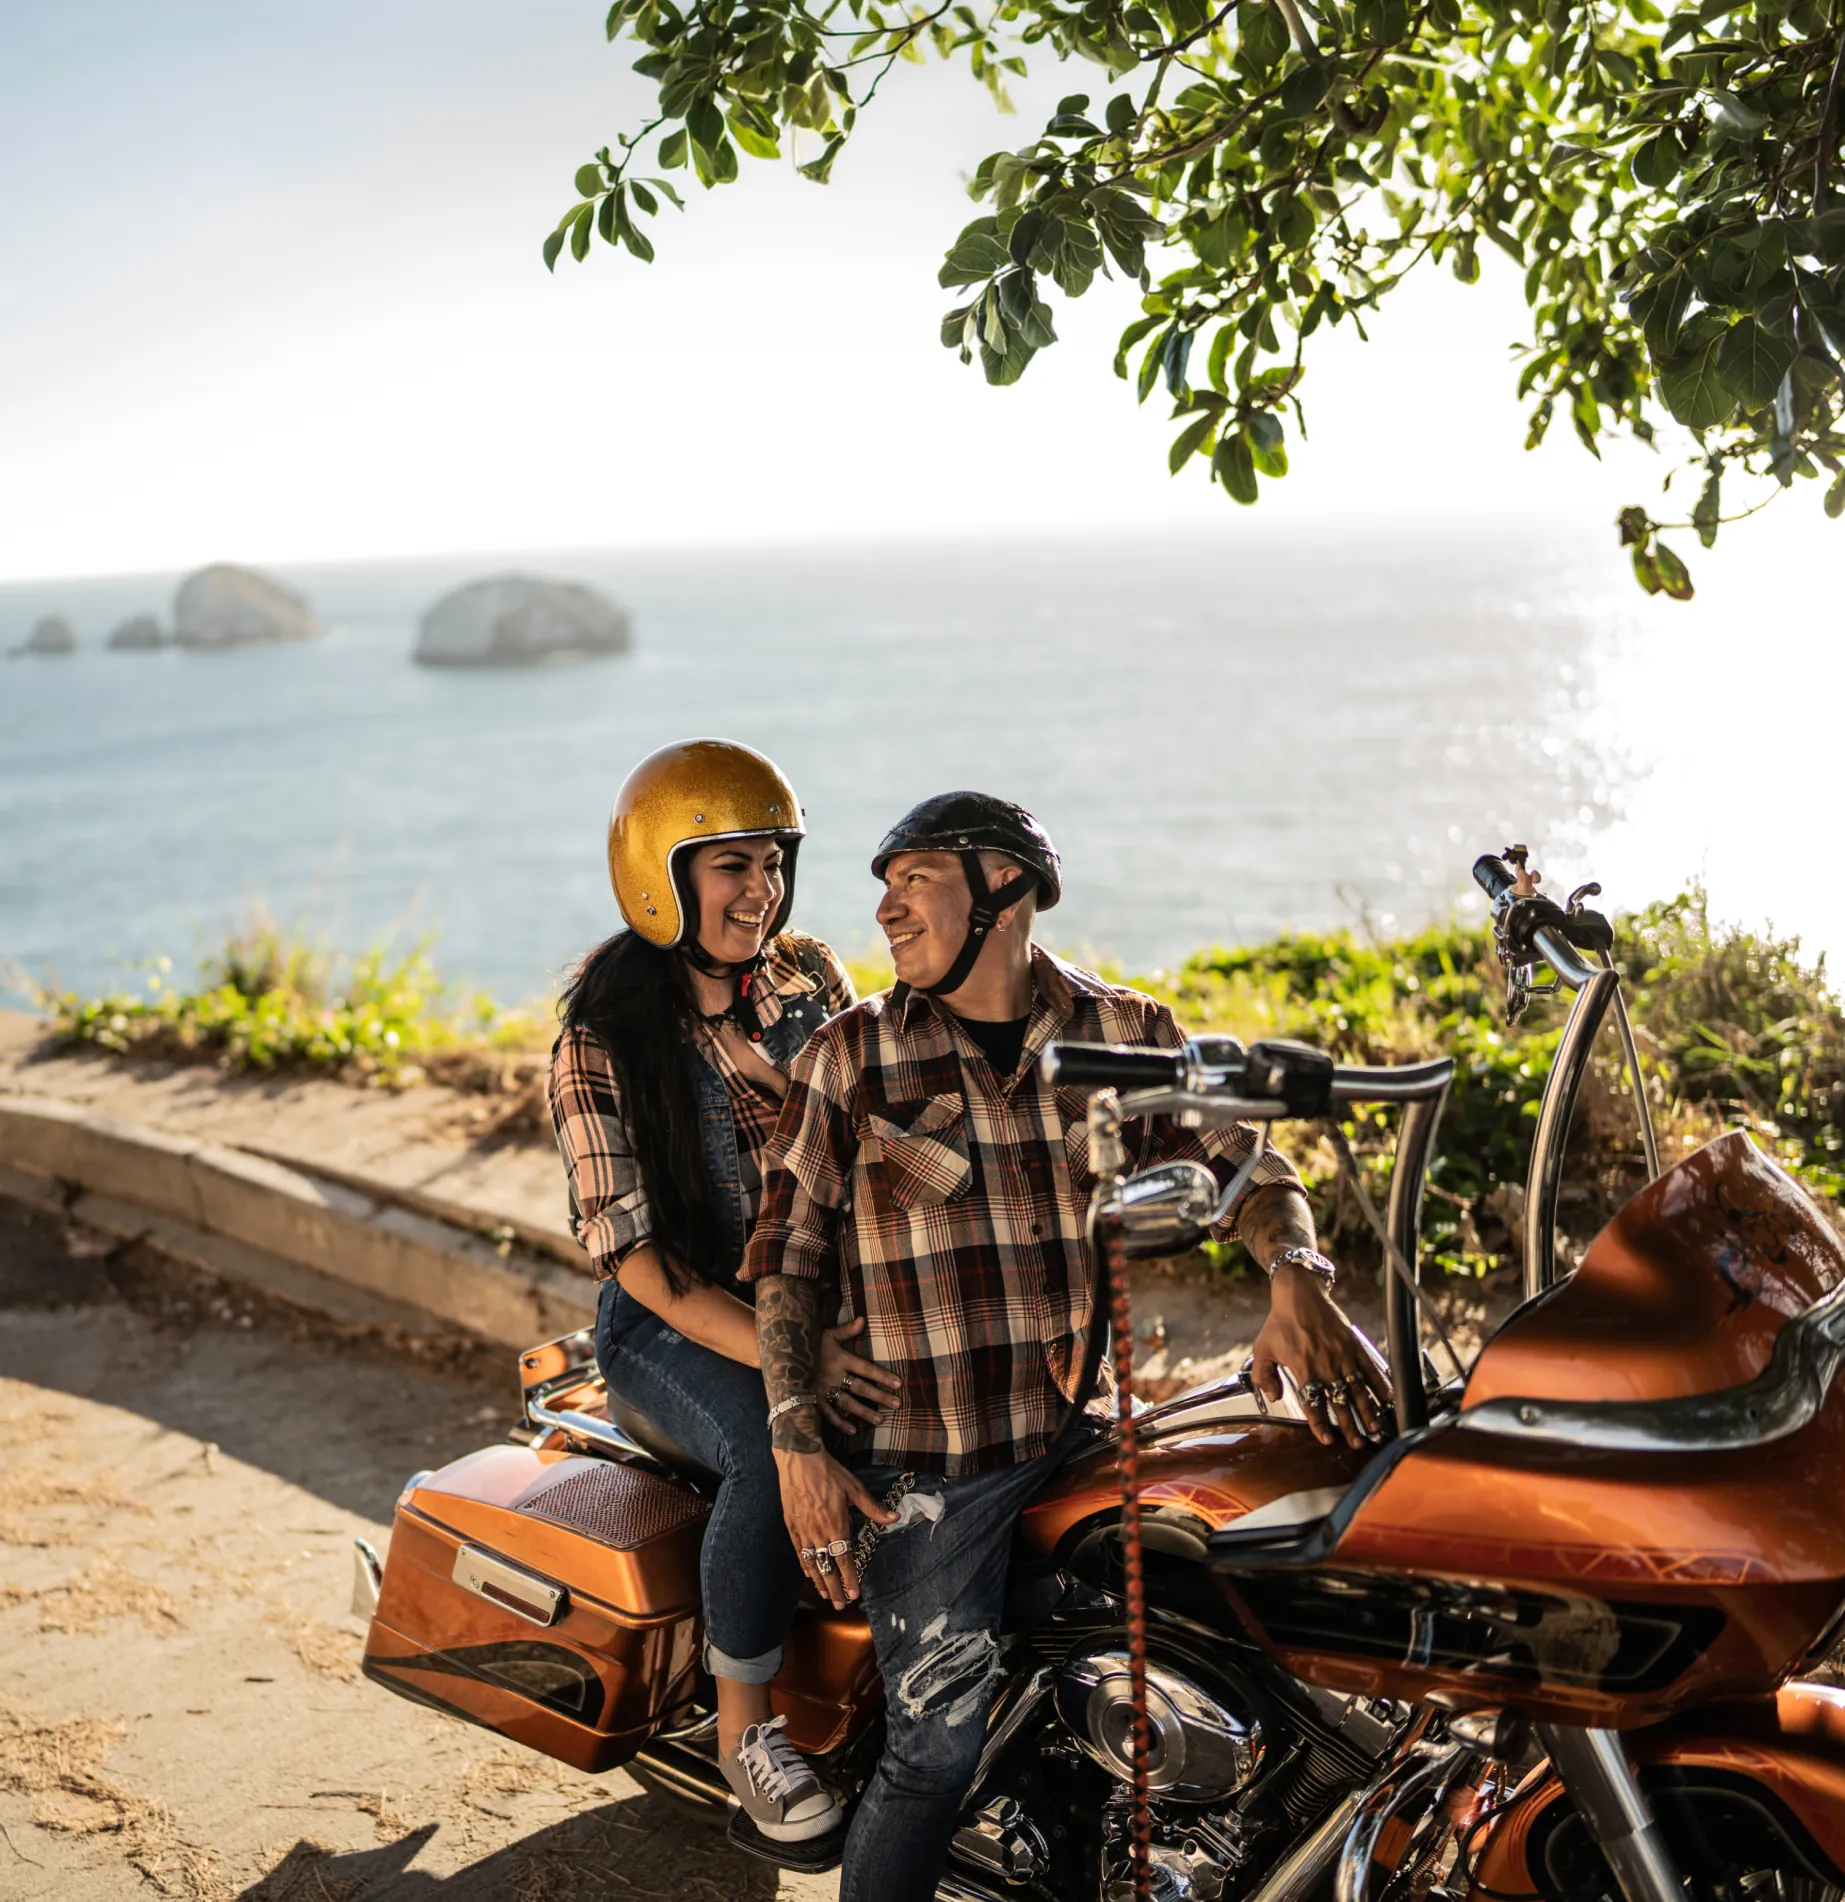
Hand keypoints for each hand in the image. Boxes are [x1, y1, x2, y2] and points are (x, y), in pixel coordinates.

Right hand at [774, 1445, 898, 1607]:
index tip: (854, 1595)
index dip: (850, 1579)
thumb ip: (873, 1508)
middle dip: (834, 1589)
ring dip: (820, 1581)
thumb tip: (895, 1517)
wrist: (799, 1459)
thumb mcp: (855, 1488)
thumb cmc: (829, 1472)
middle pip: (828, 1568)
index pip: (845, 1560)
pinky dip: (805, 1566)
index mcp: (837, 1525)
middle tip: (839, 1605)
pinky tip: (809, 1574)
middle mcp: (819, 1532)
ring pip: (813, 1563)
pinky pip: (799, 1552)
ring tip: (825, 1596)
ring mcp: (804, 1531)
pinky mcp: (792, 1526)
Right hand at [816, 1317, 901, 1431]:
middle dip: (880, 1396)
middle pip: (861, 1388)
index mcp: (840, 1359)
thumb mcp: (828, 1334)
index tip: (899, 1383)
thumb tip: (863, 1319)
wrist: (785, 1354)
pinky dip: (839, 1422)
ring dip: (864, 1412)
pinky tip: (853, 1431)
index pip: (866, 1368)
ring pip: (847, 1403)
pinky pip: (828, 1413)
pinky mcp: (813, 1399)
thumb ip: (846, 1330)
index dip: (883, 1375)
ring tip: (880, 1419)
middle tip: (897, 1404)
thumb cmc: (810, 1343)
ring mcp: (823, 1389)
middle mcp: (834, 1376)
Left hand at [1250, 1261, 1393, 1449]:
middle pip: (1340, 1401)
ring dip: (1368, 1411)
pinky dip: (1381, 1384)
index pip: (1313, 1403)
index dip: (1321, 1424)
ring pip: (1358, 1389)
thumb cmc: (1280, 1322)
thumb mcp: (1262, 1349)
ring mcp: (1343, 1355)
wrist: (1299, 1294)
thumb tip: (1274, 1397)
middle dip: (1351, 1425)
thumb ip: (1263, 1376)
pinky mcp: (1355, 1345)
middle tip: (1359, 1444)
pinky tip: (1389, 1399)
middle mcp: (1326, 1365)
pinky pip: (1371, 1368)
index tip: (1328, 1440)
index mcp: (1303, 1368)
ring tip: (1376, 1429)